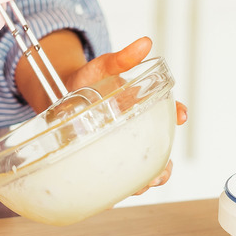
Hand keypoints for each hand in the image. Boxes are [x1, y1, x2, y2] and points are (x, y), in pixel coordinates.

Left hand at [65, 36, 187, 194]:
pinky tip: (117, 192)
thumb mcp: (100, 67)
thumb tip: (145, 43)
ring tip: (145, 184)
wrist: (55, 94)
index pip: (166, 112)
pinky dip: (119, 187)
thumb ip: (121, 59)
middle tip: (164, 168)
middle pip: (157, 150)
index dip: (175, 114)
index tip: (180, 114)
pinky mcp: (99, 158)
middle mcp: (130, 130)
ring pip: (139, 169)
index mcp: (136, 106)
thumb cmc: (83, 81)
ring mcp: (115, 145)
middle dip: (164, 162)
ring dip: (146, 180)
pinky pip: (114, 178)